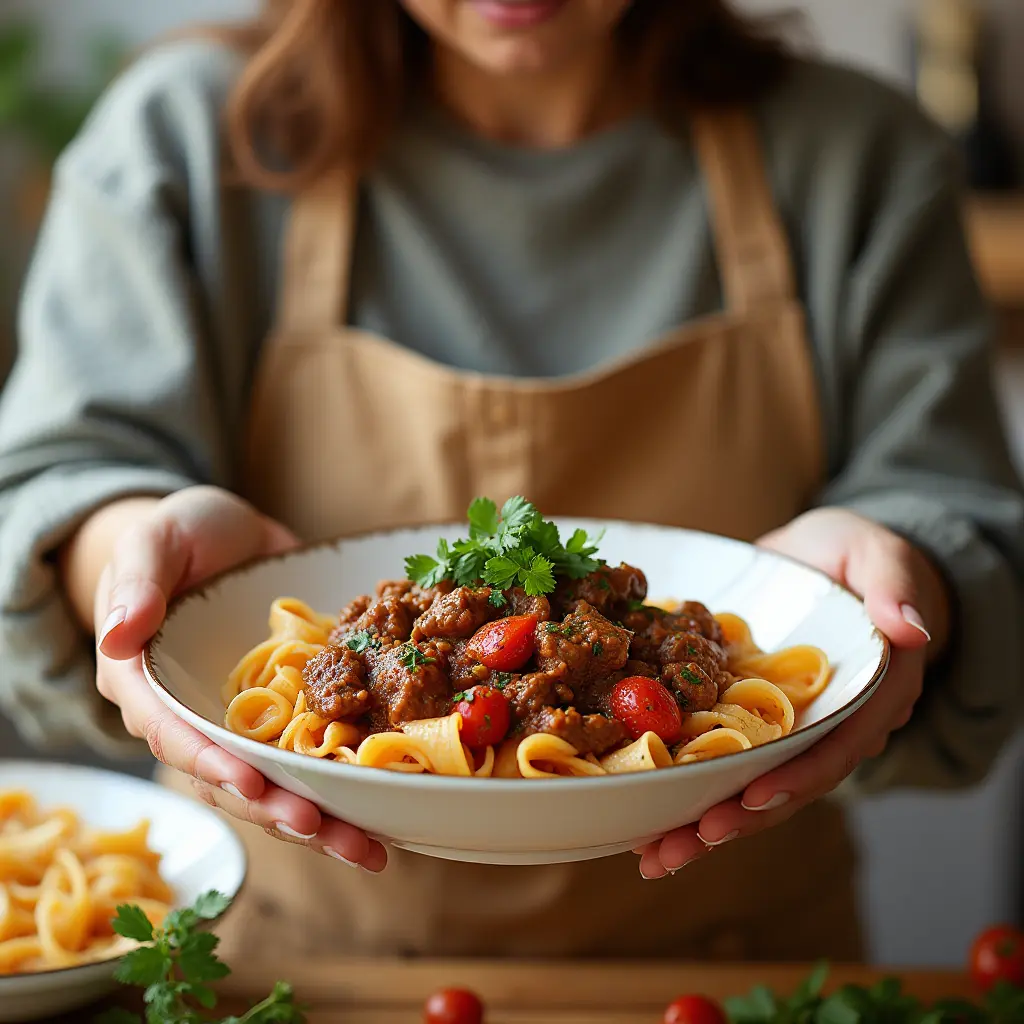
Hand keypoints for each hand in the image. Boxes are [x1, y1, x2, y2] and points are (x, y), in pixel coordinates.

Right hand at [93, 485, 386, 870]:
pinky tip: (387, 811)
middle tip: (323, 830)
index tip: (252, 784)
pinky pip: (314, 752)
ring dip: (319, 817)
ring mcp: (246, 719)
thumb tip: (119, 635)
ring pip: (276, 780)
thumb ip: (137, 585)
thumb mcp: (154, 542)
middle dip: (276, 809)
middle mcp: (195, 717)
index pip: (174, 735)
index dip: (211, 763)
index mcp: (148, 686)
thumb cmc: (177, 534)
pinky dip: (346, 784)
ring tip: (368, 848)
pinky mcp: (289, 709)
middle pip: (230, 777)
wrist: (226, 534)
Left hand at [637, 507, 950, 878]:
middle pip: (783, 786)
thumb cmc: (860, 556)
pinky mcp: (745, 716)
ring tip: (652, 855)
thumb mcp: (881, 558)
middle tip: (675, 849)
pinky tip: (642, 816)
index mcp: (868, 699)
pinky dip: (683, 787)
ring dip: (698, 823)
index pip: (835, 749)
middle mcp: (825, 726)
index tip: (750, 799)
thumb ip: (894, 589)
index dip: (796, 778)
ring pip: (746, 785)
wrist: (824, 560)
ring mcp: (783, 727)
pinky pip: (716, 757)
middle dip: (731, 821)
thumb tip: (909, 630)